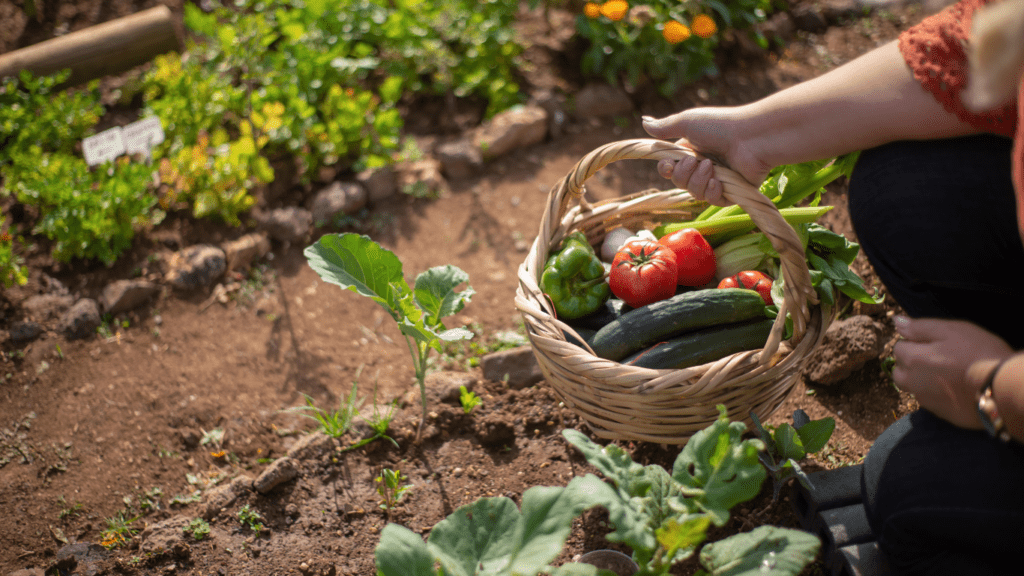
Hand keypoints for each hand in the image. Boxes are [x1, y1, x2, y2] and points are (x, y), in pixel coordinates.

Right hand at [642, 108, 769, 205]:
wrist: (752, 138)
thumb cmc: (721, 126)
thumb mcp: (688, 122)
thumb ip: (665, 127)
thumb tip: (644, 121)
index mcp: (692, 151)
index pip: (669, 168)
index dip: (666, 169)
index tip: (668, 165)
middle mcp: (703, 166)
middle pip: (679, 182)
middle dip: (683, 174)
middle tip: (695, 161)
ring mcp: (717, 180)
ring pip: (694, 193)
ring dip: (699, 181)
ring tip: (712, 167)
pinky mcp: (731, 192)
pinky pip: (712, 201)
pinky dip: (712, 192)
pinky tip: (718, 182)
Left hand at [892, 316, 1013, 428]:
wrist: (1002, 388)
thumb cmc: (978, 353)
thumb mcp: (951, 330)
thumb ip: (920, 327)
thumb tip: (896, 321)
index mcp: (913, 359)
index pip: (898, 348)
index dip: (913, 343)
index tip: (931, 343)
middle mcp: (913, 382)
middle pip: (899, 372)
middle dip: (910, 364)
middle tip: (935, 358)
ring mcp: (926, 401)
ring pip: (913, 388)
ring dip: (920, 380)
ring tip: (945, 374)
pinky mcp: (941, 414)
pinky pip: (930, 402)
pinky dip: (936, 394)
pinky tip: (954, 388)